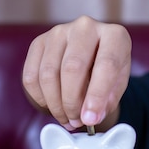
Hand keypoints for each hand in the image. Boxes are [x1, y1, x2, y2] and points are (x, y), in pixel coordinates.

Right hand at [22, 16, 131, 130]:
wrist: (90, 56)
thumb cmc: (107, 71)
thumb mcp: (117, 85)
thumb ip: (107, 100)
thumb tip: (89, 117)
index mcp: (114, 35)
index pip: (106, 64)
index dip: (97, 95)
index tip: (90, 119)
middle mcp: (86, 27)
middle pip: (72, 68)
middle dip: (71, 102)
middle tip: (75, 122)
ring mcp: (59, 32)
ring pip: (48, 74)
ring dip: (55, 104)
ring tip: (66, 118)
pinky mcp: (39, 42)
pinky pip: (31, 76)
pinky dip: (39, 98)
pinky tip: (51, 106)